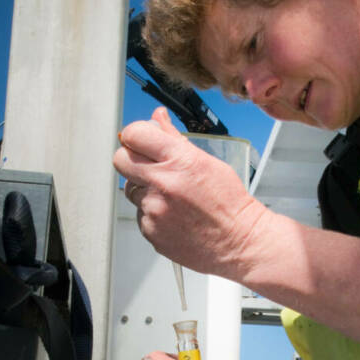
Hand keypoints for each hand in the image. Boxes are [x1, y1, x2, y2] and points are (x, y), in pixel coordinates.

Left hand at [113, 107, 269, 277]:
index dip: (135, 135)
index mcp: (179, 160)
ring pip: (130, 189)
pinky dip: (152, 213)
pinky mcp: (150, 230)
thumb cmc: (229, 203)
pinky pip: (140, 214)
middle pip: (120, 159)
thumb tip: (158, 117)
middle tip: (149, 167)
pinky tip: (174, 215)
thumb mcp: (206, 162)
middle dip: (132, 159)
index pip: (134, 134)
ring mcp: (154, 209)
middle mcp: (163, 183)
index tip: (140, 140)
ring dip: (144, 189)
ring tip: (171, 197)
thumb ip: (175, 138)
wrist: (239, 242)